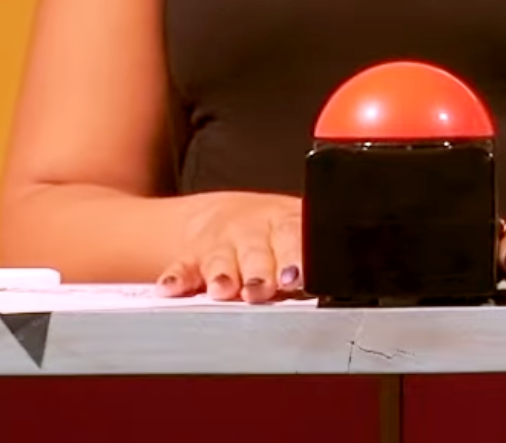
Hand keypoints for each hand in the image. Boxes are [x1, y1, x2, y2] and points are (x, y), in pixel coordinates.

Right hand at [159, 193, 301, 302]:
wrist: (225, 216)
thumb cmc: (273, 234)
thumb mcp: (296, 233)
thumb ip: (308, 256)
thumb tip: (334, 278)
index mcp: (285, 223)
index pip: (295, 236)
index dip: (296, 256)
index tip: (297, 277)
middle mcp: (252, 230)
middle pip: (257, 249)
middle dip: (259, 270)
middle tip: (260, 288)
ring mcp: (220, 241)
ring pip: (221, 257)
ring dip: (222, 274)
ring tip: (222, 289)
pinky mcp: (191, 255)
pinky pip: (181, 266)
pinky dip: (176, 277)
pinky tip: (171, 288)